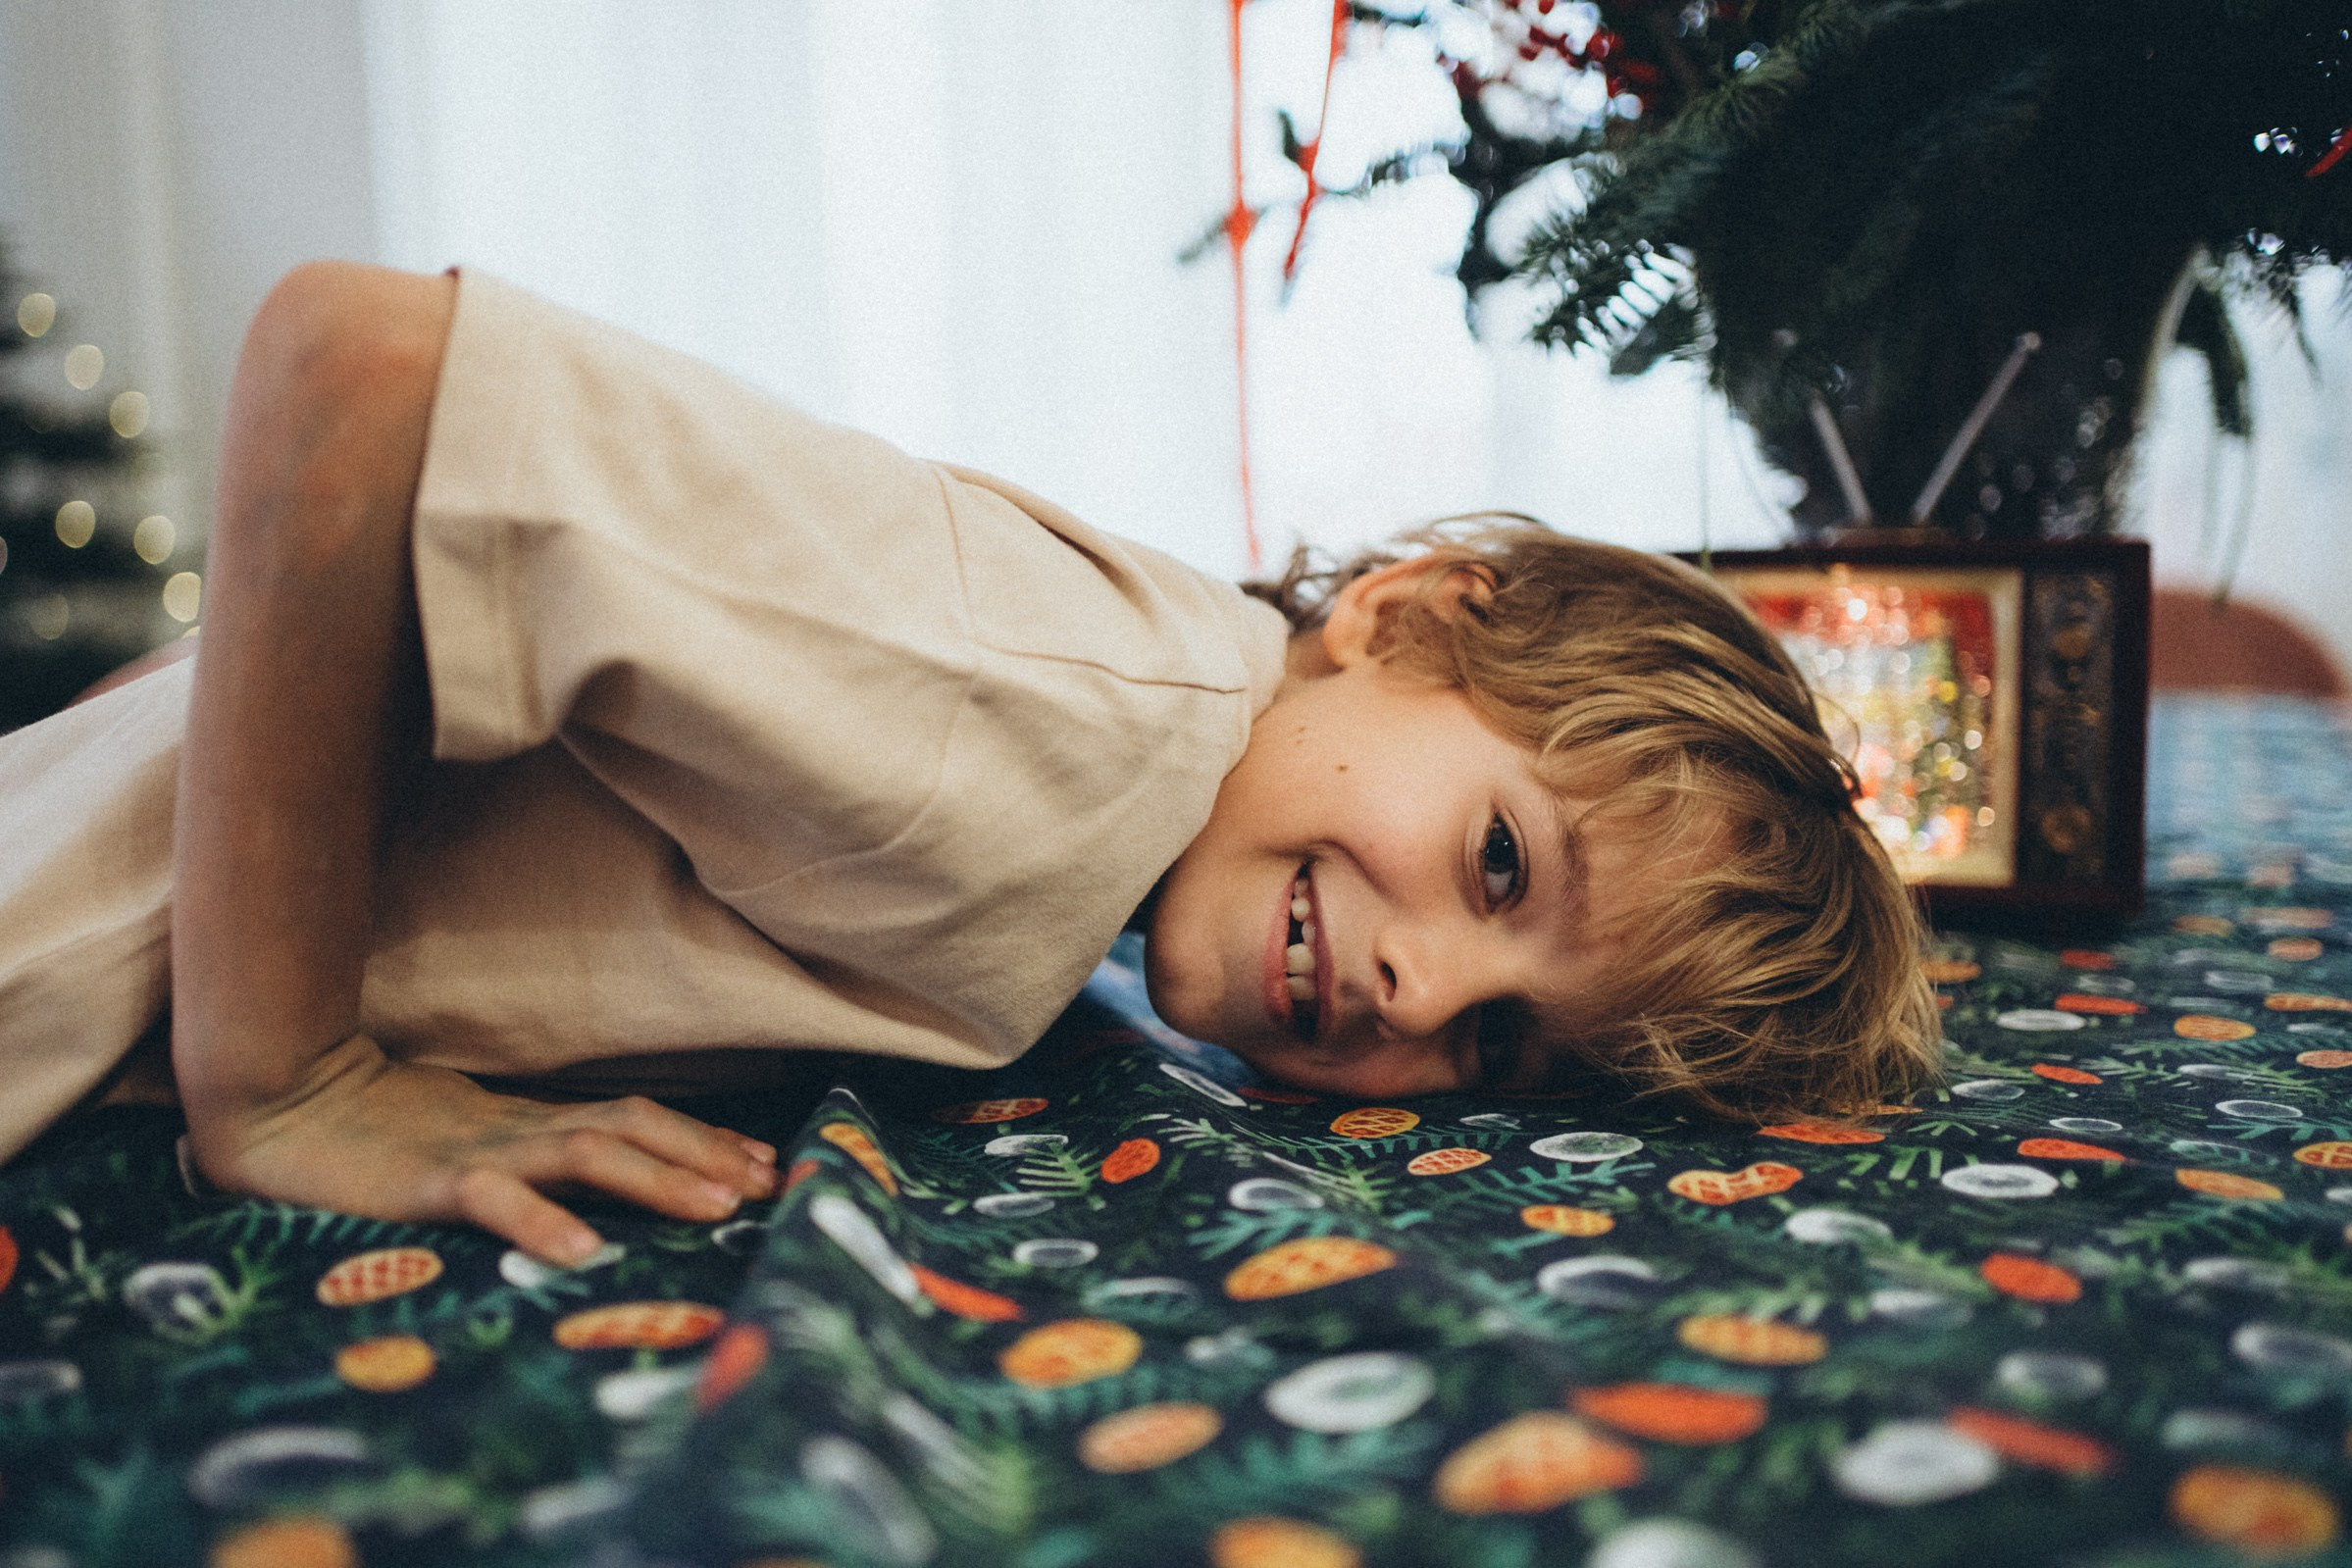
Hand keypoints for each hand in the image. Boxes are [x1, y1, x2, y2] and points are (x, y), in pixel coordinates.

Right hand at [184, 1033, 778, 1263]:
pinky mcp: (429, 1180)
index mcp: (531, 1123)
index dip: (703, 1140)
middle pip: (634, 1127)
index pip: (636, 1121)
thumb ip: (526, 1161)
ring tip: (716, 1207)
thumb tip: (589, 1190)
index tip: (766, 1163)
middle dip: (707, 1154)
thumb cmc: (376, 1132)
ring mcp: (479, 1151)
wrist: (280, 1101)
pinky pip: (495, 1199)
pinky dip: (542, 1222)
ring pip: (587, 1151)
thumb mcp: (469, 1147)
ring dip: (658, 1177)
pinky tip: (584, 1252)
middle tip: (770, 1182)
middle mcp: (521, 1129)